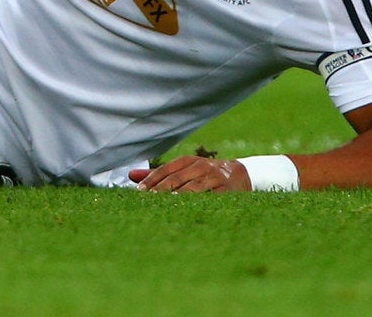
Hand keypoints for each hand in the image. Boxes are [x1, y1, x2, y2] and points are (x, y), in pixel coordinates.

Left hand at [129, 155, 251, 192]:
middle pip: (177, 179)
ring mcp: (214, 178)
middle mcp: (200, 166)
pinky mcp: (227, 190)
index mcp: (187, 161)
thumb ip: (159, 174)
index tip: (139, 191)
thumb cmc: (205, 174)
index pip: (166, 170)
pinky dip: (200, 203)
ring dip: (179, 196)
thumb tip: (131, 176)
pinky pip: (212, 198)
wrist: (240, 174)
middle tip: (147, 200)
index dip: (152, 180)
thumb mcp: (183, 170)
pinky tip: (191, 209)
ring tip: (165, 204)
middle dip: (161, 190)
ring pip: (193, 188)